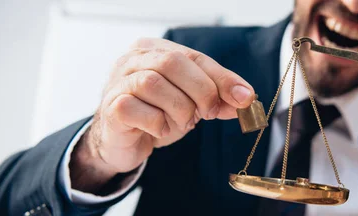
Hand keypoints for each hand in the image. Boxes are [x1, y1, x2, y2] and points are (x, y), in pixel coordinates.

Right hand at [70, 38, 254, 192]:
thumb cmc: (157, 115)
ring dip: (179, 109)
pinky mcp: (112, 107)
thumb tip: (245, 99)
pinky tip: (160, 130)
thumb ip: (216, 99)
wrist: (124, 143)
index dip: (222, 77)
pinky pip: (137, 109)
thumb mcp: (192, 104)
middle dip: (201, 91)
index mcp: (155, 50)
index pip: (195, 57)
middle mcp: (134, 59)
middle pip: (173, 63)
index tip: (245, 97)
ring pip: (154, 83)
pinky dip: (157, 123)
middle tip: (209, 113)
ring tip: (183, 122)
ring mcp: (118, 81)